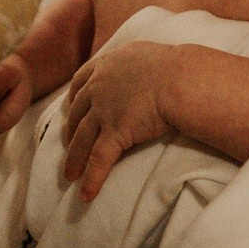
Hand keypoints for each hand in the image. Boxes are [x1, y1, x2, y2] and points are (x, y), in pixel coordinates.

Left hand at [61, 41, 183, 200]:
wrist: (179, 79)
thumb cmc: (173, 65)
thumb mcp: (144, 52)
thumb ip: (132, 60)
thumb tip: (139, 64)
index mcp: (106, 66)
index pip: (80, 82)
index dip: (73, 98)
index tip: (70, 108)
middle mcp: (99, 88)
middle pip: (76, 114)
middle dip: (70, 133)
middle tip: (68, 146)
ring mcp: (104, 111)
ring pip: (81, 140)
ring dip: (74, 160)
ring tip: (69, 175)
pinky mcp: (115, 133)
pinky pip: (98, 160)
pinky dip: (91, 179)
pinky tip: (86, 194)